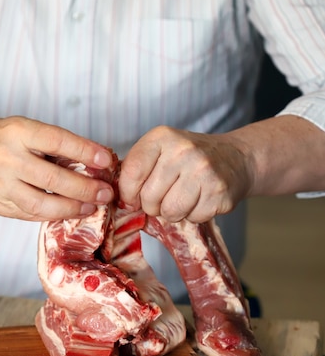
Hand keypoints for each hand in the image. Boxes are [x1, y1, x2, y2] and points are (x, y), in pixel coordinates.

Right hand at [0, 113, 113, 220]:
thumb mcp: (22, 129)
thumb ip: (52, 145)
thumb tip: (93, 161)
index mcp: (16, 131)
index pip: (57, 141)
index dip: (85, 151)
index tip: (107, 160)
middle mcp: (7, 158)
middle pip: (53, 178)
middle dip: (85, 188)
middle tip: (106, 193)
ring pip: (41, 204)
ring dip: (71, 208)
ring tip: (91, 206)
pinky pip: (29, 214)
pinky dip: (52, 215)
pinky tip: (69, 212)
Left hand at [118, 126, 251, 222]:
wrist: (235, 158)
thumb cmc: (189, 158)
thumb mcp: (161, 150)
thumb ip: (137, 169)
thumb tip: (120, 200)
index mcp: (162, 137)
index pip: (131, 172)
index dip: (128, 193)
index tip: (133, 198)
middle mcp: (183, 150)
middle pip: (149, 197)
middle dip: (152, 206)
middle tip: (165, 197)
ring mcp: (203, 171)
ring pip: (169, 212)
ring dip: (172, 213)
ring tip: (182, 199)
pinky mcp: (219, 192)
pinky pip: (192, 218)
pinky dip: (193, 215)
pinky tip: (200, 200)